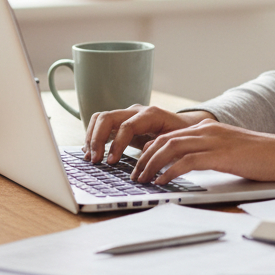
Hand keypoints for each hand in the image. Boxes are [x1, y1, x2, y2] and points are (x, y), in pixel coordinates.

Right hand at [84, 104, 215, 164]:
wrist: (184, 126)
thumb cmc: (182, 135)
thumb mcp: (176, 142)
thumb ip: (162, 147)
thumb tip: (143, 157)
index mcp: (151, 115)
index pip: (127, 126)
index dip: (117, 144)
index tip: (111, 162)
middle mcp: (136, 111)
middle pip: (108, 118)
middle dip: (97, 139)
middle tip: (95, 160)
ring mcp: (127, 115)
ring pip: (100, 118)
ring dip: (92, 137)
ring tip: (90, 157)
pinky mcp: (121, 122)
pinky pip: (101, 124)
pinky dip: (93, 136)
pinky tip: (91, 152)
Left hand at [131, 122, 274, 183]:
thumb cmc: (260, 155)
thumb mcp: (229, 149)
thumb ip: (209, 152)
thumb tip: (190, 165)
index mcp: (208, 127)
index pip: (169, 135)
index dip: (150, 150)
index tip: (140, 165)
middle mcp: (207, 130)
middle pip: (164, 140)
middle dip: (145, 158)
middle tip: (135, 175)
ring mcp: (213, 140)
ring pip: (171, 148)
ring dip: (152, 165)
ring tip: (142, 180)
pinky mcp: (220, 154)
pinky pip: (186, 161)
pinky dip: (169, 171)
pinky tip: (162, 181)